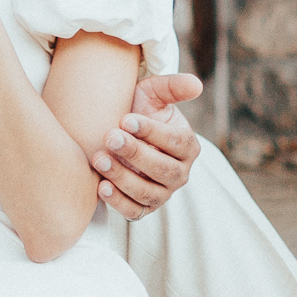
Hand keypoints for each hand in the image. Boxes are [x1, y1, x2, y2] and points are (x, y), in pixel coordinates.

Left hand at [89, 73, 202, 219]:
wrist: (115, 131)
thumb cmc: (137, 110)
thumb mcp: (153, 94)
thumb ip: (172, 87)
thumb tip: (197, 84)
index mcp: (188, 145)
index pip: (176, 142)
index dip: (152, 132)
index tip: (125, 119)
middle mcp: (180, 173)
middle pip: (164, 170)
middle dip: (135, 154)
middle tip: (109, 137)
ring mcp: (163, 193)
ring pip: (148, 193)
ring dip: (123, 178)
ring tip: (99, 159)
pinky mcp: (144, 207)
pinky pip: (135, 212)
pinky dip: (119, 202)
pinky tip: (101, 186)